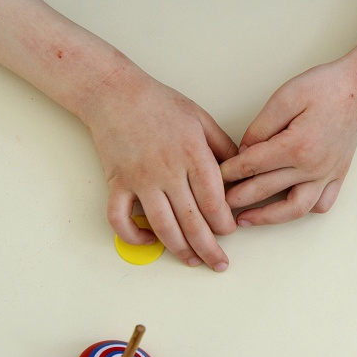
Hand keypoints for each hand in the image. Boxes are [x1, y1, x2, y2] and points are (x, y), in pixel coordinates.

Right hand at [85, 64, 237, 270]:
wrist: (115, 93)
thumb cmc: (159, 103)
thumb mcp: (201, 118)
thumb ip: (222, 146)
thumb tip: (240, 172)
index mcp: (192, 154)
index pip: (214, 201)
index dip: (225, 223)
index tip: (230, 231)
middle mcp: (167, 171)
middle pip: (192, 221)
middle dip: (209, 248)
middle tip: (219, 263)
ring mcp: (140, 180)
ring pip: (162, 227)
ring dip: (179, 250)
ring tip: (192, 261)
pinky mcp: (117, 184)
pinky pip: (120, 219)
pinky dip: (132, 236)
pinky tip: (147, 241)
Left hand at [220, 56, 356, 225]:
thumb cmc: (324, 86)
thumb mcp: (284, 97)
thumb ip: (260, 128)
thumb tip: (244, 151)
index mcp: (296, 146)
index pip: (252, 165)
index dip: (228, 172)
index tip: (213, 177)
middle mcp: (313, 166)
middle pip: (265, 190)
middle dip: (237, 198)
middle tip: (218, 203)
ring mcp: (328, 174)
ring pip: (295, 208)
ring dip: (267, 217)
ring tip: (246, 219)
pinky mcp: (338, 175)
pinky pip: (322, 204)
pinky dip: (305, 209)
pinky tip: (288, 207)